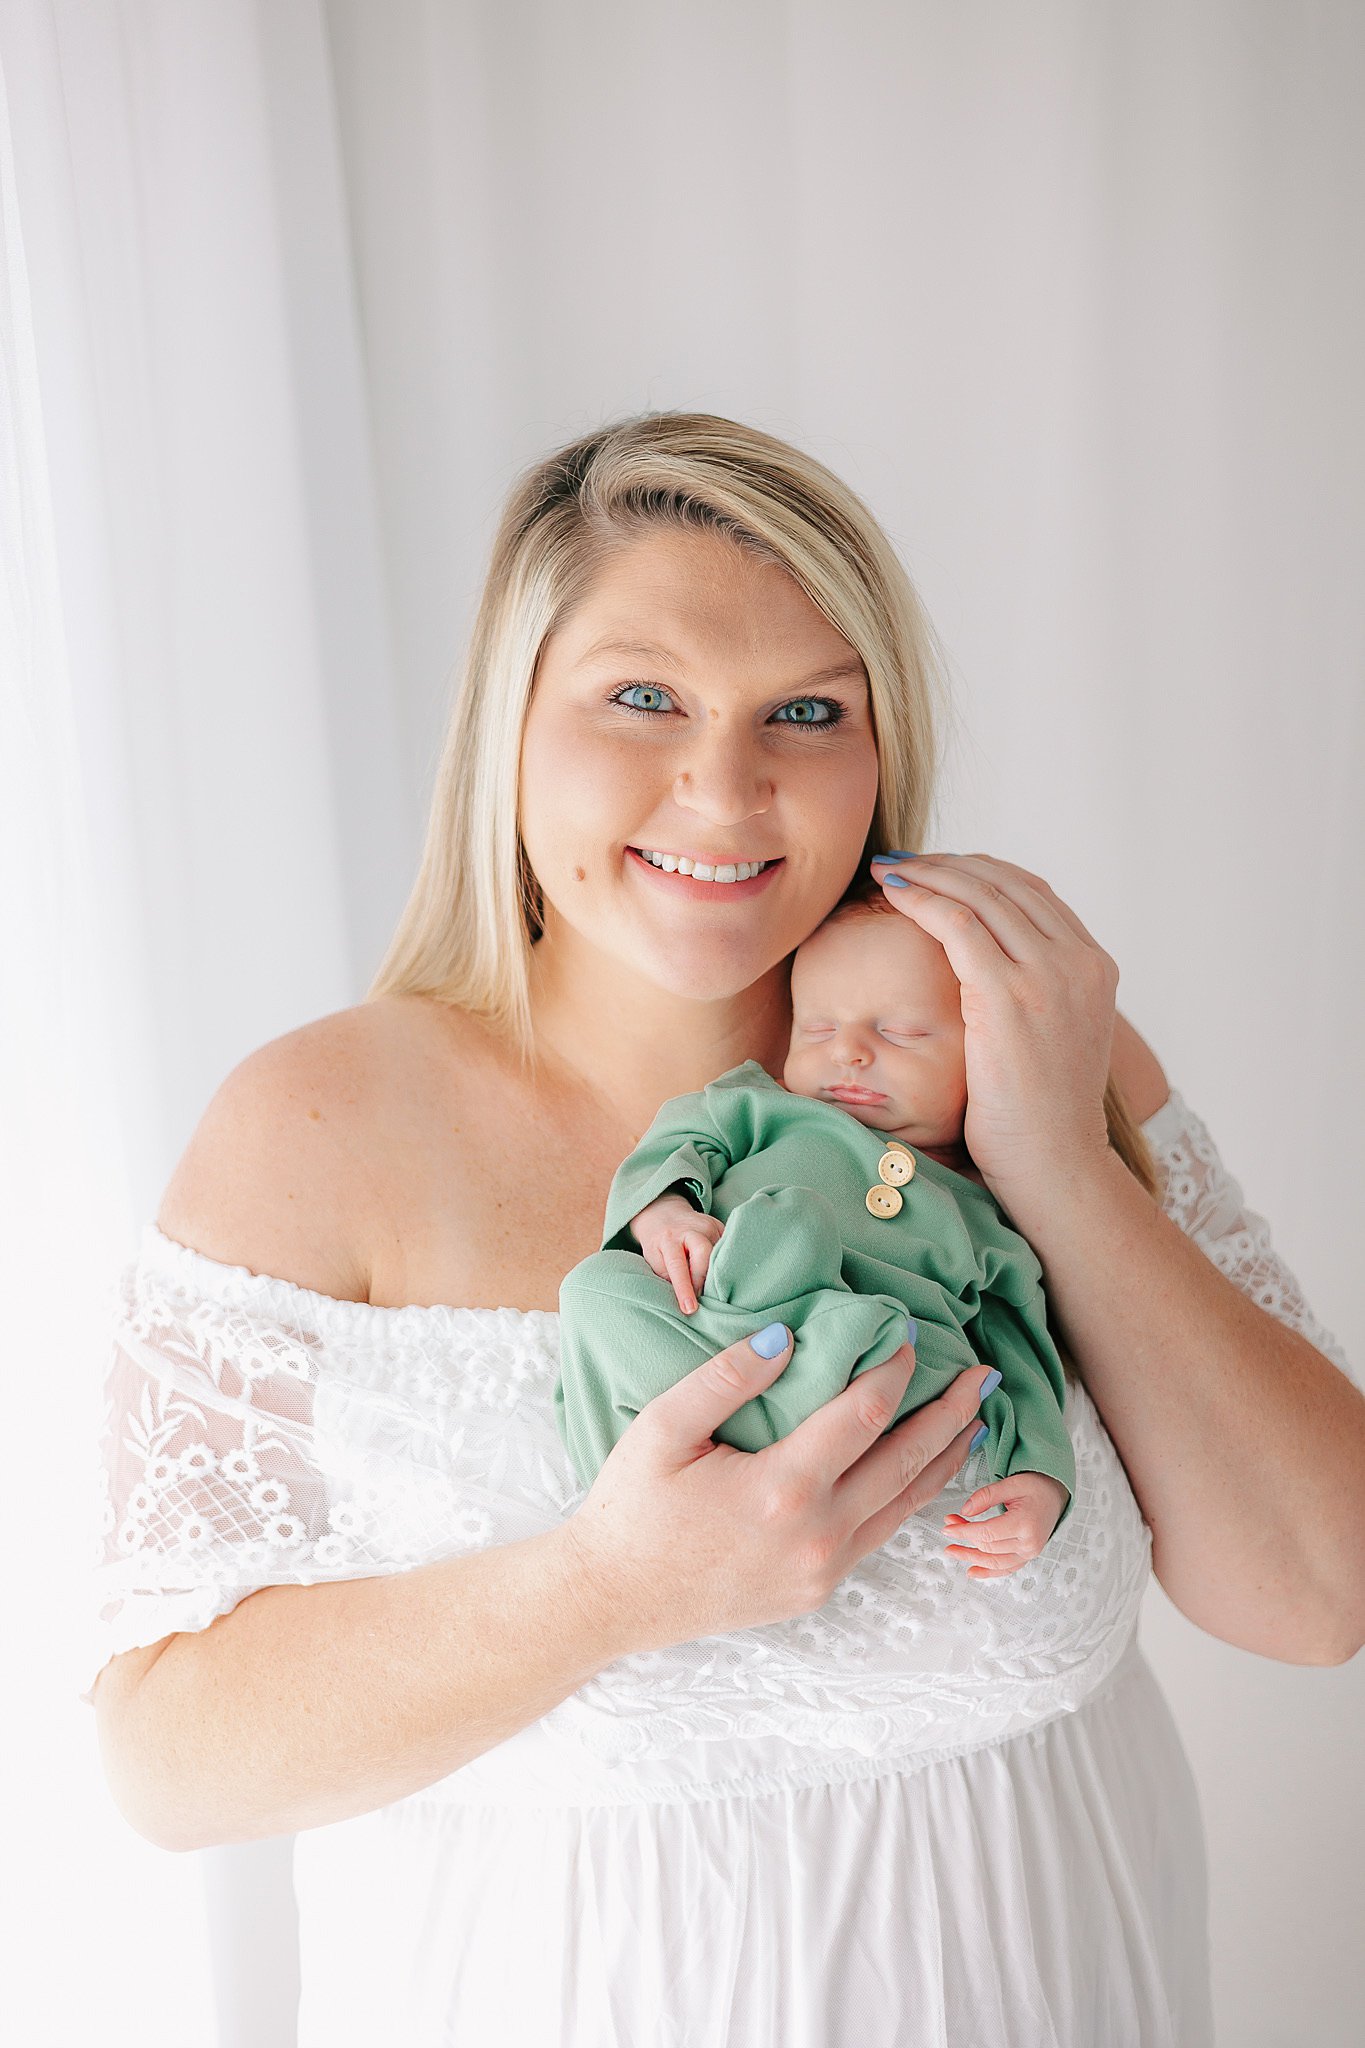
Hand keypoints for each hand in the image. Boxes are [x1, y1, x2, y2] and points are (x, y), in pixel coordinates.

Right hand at [558, 1326, 999, 1654]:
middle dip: (949, 1413)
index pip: (864, 1414)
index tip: (909, 1333)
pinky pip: (879, 1534)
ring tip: (974, 1419)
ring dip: (943, 1457)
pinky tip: (922, 1471)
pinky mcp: (817, 1590)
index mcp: (781, 1489)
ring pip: (904, 1505)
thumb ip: (726, 1377)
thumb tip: (788, 1336)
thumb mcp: (662, 1428)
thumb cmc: (631, 1507)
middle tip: (983, 1375)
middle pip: (907, 1462)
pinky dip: (910, 1496)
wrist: (611, 1598)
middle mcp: (817, 1536)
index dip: (894, 1369)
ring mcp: (822, 1571)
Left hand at [633, 1196, 725, 1313]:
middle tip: (702, 1298)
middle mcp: (691, 1229)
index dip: (684, 1288)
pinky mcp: (720, 1226)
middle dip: (704, 1279)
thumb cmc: (658, 1244)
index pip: (677, 1266)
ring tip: (714, 1290)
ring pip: (719, 1254)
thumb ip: (669, 1277)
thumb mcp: (654, 1260)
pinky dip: (725, 1265)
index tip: (690, 1309)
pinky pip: (728, 1249)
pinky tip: (722, 1276)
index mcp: (669, 1239)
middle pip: (704, 1254)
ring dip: (717, 1274)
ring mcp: (708, 1226)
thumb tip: (688, 1301)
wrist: (665, 1214)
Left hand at [868, 851, 1119, 1209]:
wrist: (1055, 1164)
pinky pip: (958, 923)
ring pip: (982, 893)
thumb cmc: (1039, 1117)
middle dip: (950, 865)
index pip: (1034, 893)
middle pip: (1007, 883)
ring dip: (929, 874)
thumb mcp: (1053, 1039)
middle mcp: (1079, 961)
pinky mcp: (1009, 994)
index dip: (981, 872)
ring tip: (891, 871)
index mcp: (1095, 967)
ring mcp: (1049, 975)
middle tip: (906, 862)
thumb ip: (1036, 995)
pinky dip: (922, 898)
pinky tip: (893, 893)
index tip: (939, 870)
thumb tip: (989, 972)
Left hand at [942, 1471, 1068, 1577]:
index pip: (987, 1533)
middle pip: (988, 1546)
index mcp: (1025, 1524)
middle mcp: (1029, 1544)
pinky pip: (1005, 1569)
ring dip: (970, 1556)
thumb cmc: (1036, 1488)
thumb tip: (965, 1511)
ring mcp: (1029, 1553)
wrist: (1055, 1496)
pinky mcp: (1027, 1557)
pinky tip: (971, 1572)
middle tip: (948, 1526)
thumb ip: (986, 1496)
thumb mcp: (1011, 1484)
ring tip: (952, 1550)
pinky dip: (988, 1573)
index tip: (947, 1527)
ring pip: (994, 1562)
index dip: (964, 1532)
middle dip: (964, 1538)